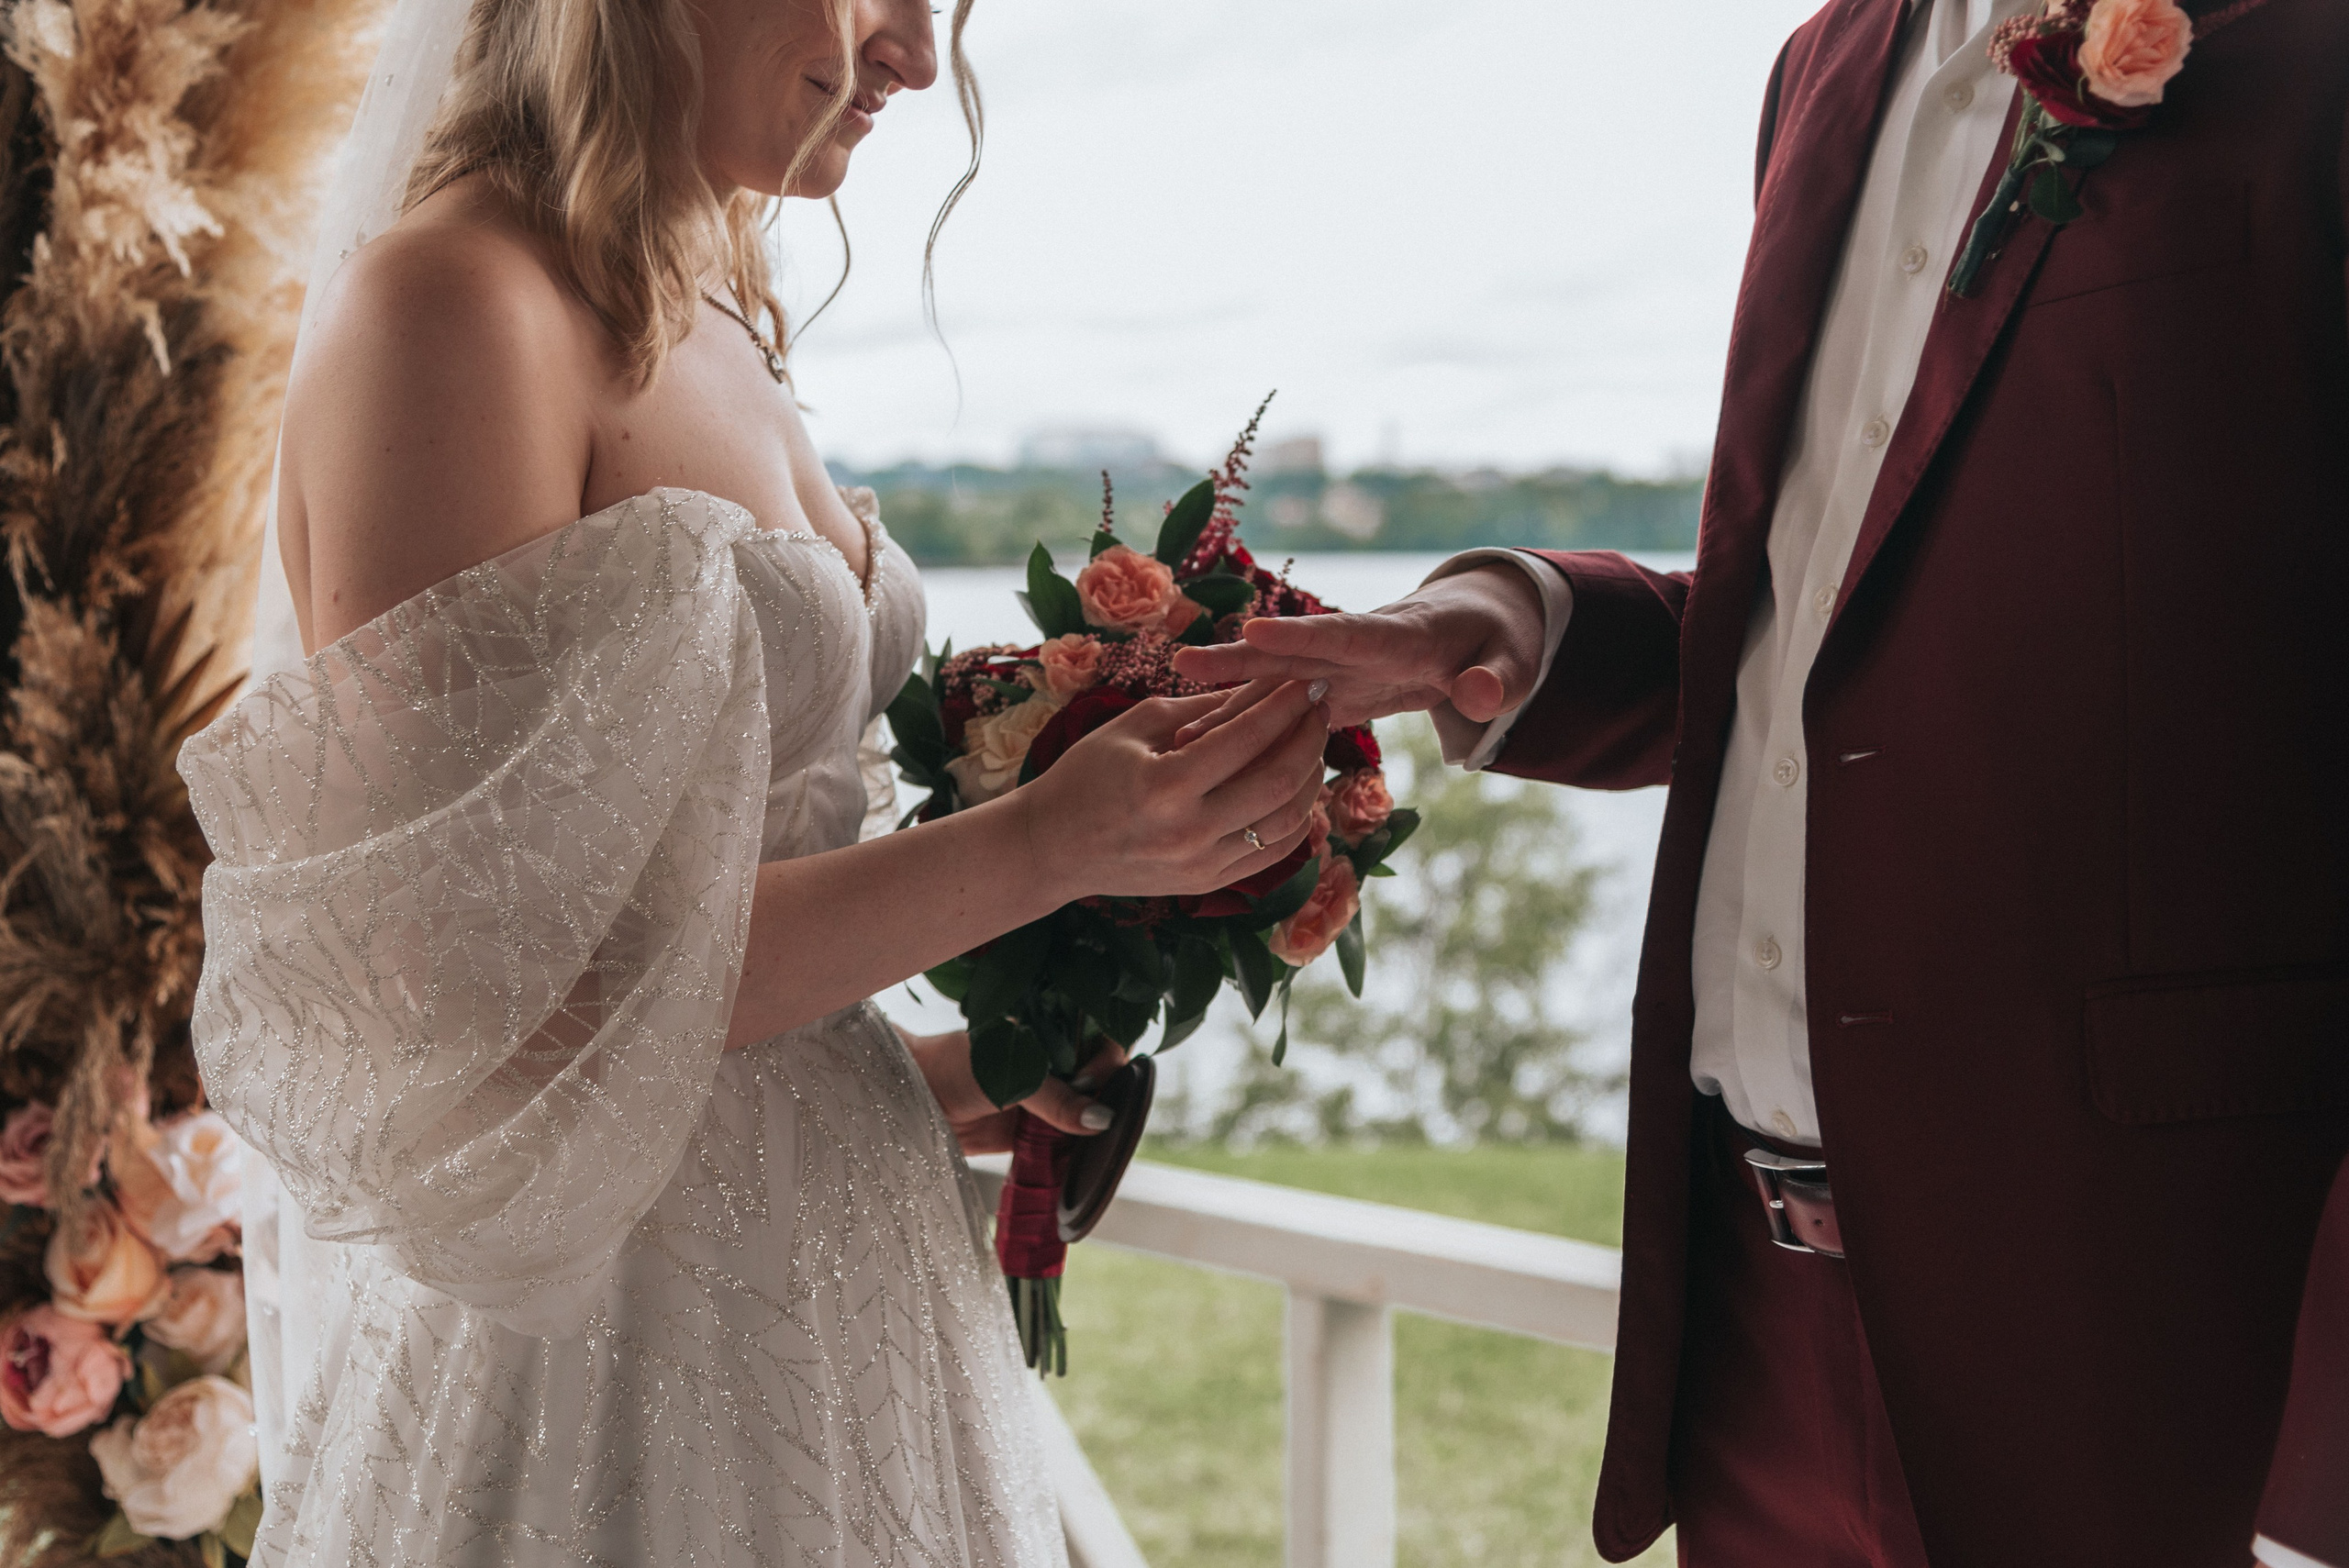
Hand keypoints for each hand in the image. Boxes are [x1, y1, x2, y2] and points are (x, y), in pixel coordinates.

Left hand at [905, 1029, 1130, 1154]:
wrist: (909, 1098)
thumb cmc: (955, 1067)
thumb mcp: (1013, 1077)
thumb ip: (1058, 1099)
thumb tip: (1102, 1119)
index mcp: (1051, 1035)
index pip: (1101, 1042)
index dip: (1108, 1062)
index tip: (1092, 1081)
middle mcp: (1053, 1067)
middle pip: (1100, 1084)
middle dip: (1107, 1101)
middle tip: (1098, 1122)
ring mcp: (1043, 1102)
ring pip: (1085, 1118)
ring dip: (1091, 1134)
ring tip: (1092, 1146)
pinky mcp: (1030, 1134)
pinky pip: (1063, 1147)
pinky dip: (1073, 1156)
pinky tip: (1079, 1164)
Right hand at [1007, 681, 1330, 903]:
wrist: (1051, 849)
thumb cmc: (1084, 776)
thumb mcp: (1134, 727)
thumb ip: (1201, 708)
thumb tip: (1260, 686)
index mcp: (1165, 785)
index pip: (1247, 738)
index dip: (1284, 705)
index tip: (1308, 680)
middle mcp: (1189, 831)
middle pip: (1279, 781)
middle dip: (1309, 737)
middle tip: (1321, 707)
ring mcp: (1202, 865)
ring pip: (1287, 822)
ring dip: (1310, 778)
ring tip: (1313, 743)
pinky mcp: (1209, 885)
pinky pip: (1272, 851)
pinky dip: (1296, 816)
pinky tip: (1299, 786)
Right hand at [1168, 562, 1544, 733]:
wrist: (1475, 627)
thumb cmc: (1499, 643)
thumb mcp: (1514, 660)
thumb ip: (1497, 680)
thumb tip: (1480, 695)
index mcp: (1402, 636)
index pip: (1350, 634)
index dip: (1304, 636)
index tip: (1256, 633)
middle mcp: (1358, 647)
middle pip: (1294, 654)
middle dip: (1241, 660)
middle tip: (1184, 663)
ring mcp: (1339, 668)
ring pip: (1278, 682)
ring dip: (1229, 693)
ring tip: (1173, 708)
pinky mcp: (1331, 689)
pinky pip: (1284, 707)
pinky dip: (1248, 720)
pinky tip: (1204, 740)